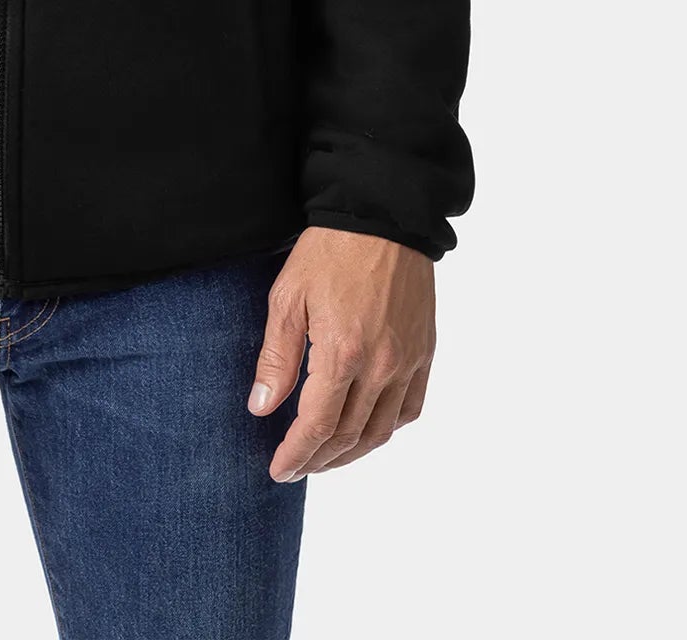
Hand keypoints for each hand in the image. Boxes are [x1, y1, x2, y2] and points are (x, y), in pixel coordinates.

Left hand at [247, 226, 434, 480]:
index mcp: (342, 353)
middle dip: (319, 459)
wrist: (382, 216)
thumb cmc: (329, 251)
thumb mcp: (287, 296)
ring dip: (352, 453)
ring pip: (382, 430)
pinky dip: (387, 428)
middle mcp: (381, 366)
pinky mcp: (425, 352)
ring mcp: (408, 361)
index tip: (278, 470)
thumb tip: (261, 407)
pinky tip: (367, 430)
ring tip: (326, 458)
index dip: (296, 454)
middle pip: (350, 435)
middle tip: (296, 467)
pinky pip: (410, 408)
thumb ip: (277, 357)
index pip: (318, 426)